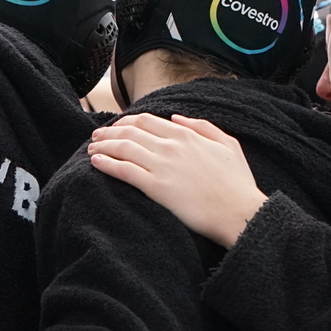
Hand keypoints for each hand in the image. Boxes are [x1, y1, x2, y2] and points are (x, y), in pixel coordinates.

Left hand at [88, 113, 267, 248]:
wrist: (239, 212)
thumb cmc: (237, 183)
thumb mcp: (228, 145)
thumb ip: (202, 127)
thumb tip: (176, 118)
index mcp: (187, 134)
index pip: (147, 121)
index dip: (127, 122)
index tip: (116, 127)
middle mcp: (171, 146)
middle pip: (130, 132)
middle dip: (109, 131)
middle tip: (96, 135)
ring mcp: (162, 166)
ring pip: (124, 148)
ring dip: (103, 145)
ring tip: (91, 148)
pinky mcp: (156, 188)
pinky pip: (125, 171)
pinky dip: (107, 163)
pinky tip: (96, 162)